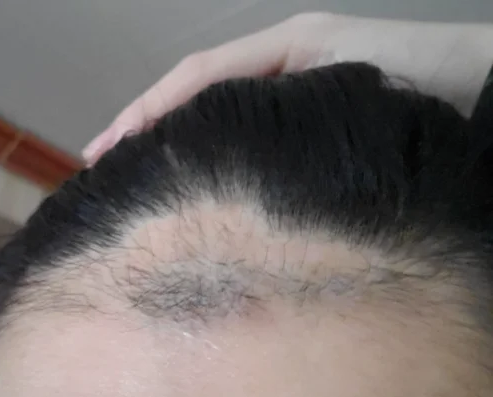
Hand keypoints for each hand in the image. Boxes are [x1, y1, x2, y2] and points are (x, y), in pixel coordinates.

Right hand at [83, 13, 492, 164]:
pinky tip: (192, 186)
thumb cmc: (427, 82)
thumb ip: (278, 96)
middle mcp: (280, 72)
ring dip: (170, 146)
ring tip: (130, 180)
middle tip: (100, 168)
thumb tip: (206, 130)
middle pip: (195, 97)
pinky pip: (245, 144)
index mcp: (285, 52)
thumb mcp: (344, 78)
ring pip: (215, 121)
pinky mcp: (307, 133)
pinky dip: (210, 160)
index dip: (146, 113)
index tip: (103, 150)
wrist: (485, 96)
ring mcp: (291, 100)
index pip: (196, 81)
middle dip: (144, 128)